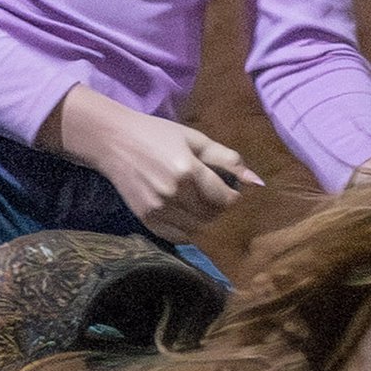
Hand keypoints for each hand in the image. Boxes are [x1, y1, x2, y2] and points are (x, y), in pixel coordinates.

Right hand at [45, 87, 262, 242]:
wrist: (114, 141)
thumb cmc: (157, 134)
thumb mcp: (195, 139)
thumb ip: (227, 158)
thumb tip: (256, 181)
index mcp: (189, 171)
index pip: (225, 198)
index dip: (233, 198)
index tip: (230, 191)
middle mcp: (174, 194)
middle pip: (212, 216)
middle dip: (219, 209)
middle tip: (215, 197)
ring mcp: (159, 209)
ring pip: (196, 228)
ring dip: (204, 220)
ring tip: (199, 204)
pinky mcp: (146, 219)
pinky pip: (177, 236)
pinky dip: (186, 229)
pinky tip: (183, 213)